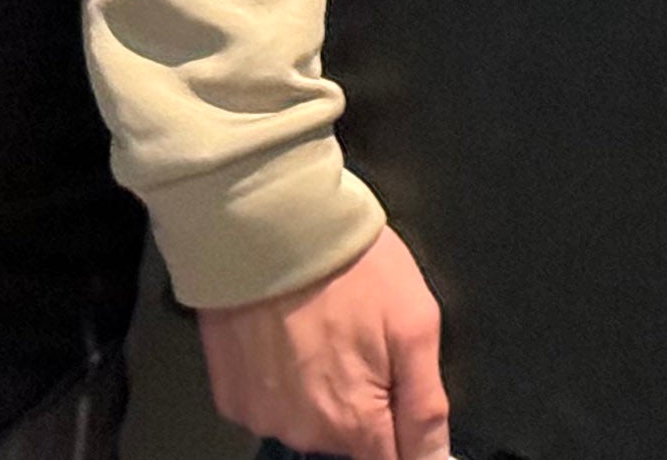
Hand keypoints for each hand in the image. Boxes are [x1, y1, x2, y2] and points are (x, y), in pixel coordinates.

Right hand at [198, 226, 449, 459]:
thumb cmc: (350, 268)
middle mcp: (302, 433)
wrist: (268, 229)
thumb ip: (425, 406)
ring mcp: (260, 416)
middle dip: (368, 402)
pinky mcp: (231, 396)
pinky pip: (272, 404)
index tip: (402, 397)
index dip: (406, 435)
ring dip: (325, 391)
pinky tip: (291, 337)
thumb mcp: (415, 326)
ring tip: (327, 331)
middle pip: (351, 440)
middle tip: (367, 343)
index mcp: (353, 421)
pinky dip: (286, 381)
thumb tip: (435, 458)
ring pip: (310, 421)